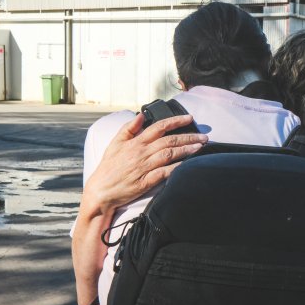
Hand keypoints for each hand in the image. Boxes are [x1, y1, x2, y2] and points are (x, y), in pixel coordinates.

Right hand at [84, 113, 207, 215]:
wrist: (101, 190)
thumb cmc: (108, 167)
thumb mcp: (115, 143)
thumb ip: (128, 128)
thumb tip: (140, 115)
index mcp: (135, 142)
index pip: (159, 127)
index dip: (176, 121)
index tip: (190, 118)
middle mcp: (141, 153)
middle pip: (169, 141)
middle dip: (188, 137)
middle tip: (204, 136)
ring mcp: (144, 167)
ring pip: (169, 155)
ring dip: (186, 150)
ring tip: (200, 147)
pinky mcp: (146, 182)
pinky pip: (164, 173)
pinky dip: (177, 168)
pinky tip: (188, 165)